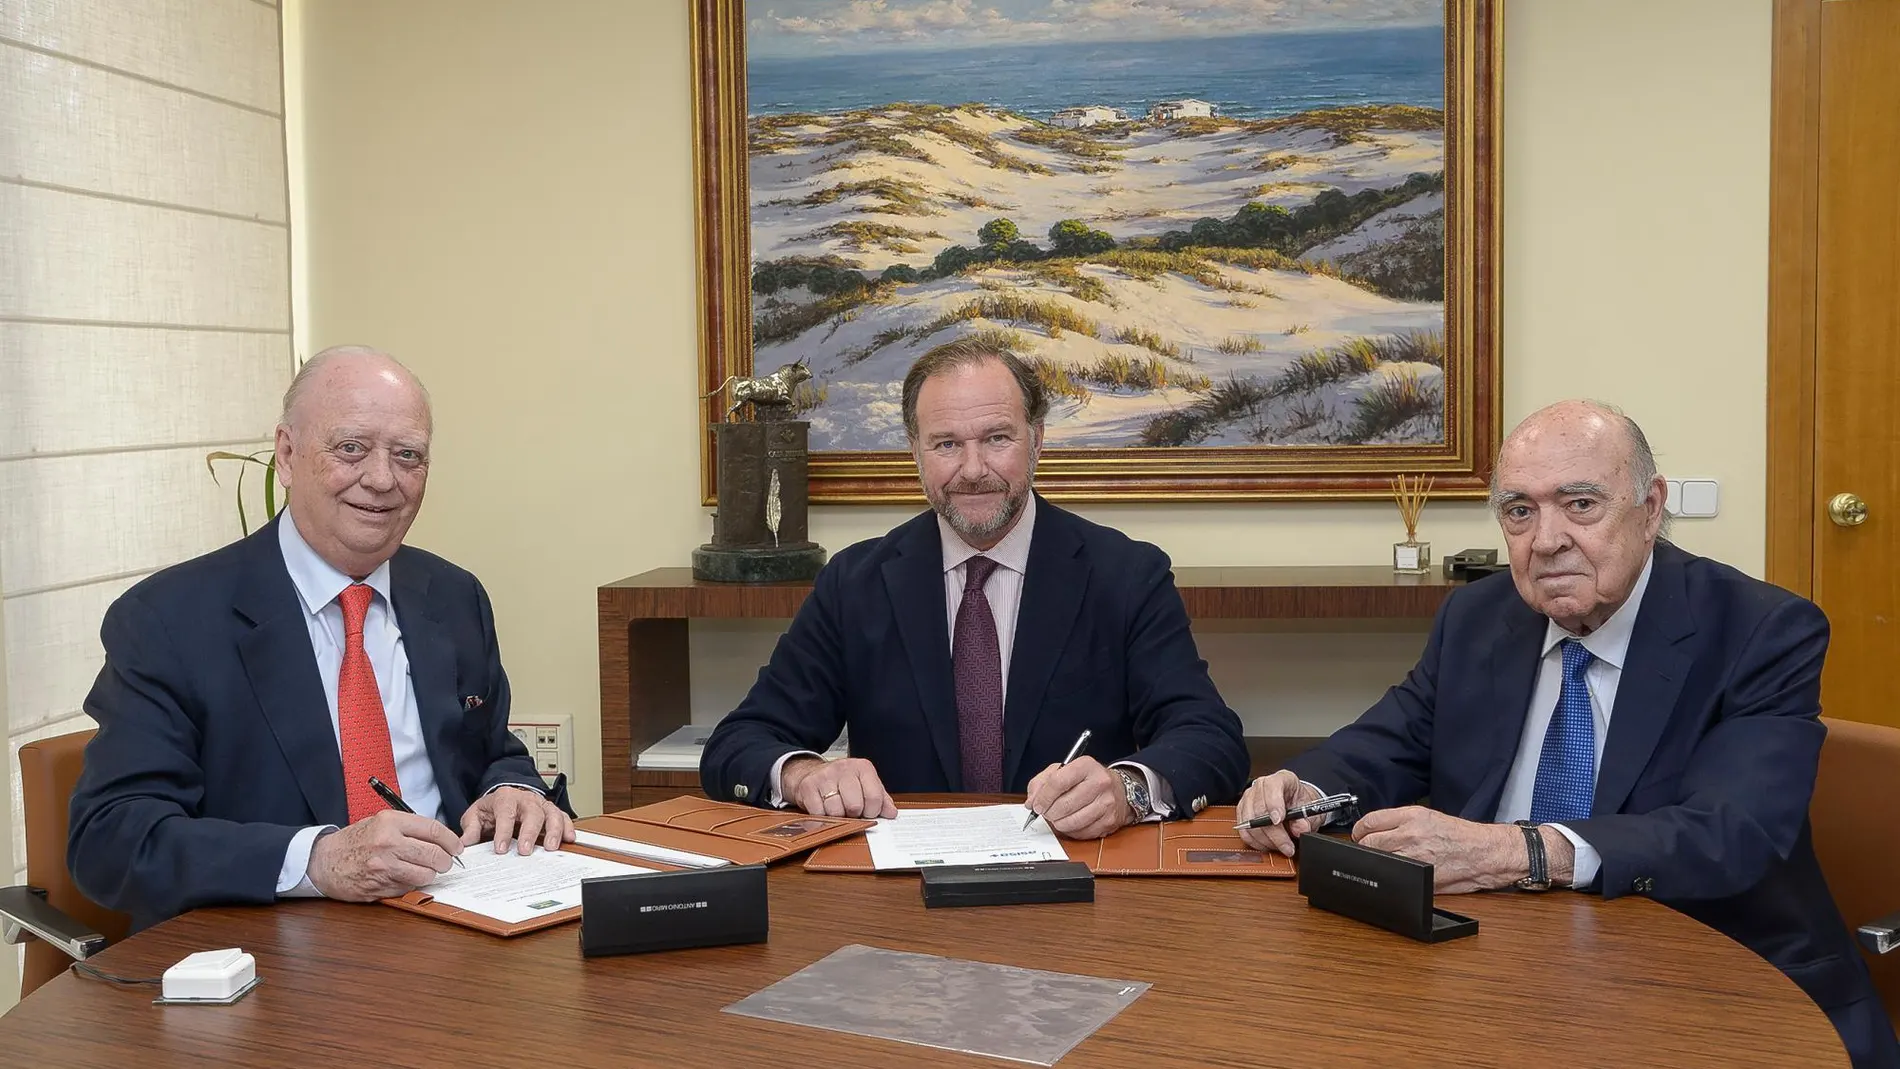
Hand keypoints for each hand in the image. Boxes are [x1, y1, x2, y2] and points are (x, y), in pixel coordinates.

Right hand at [307, 810, 463, 900]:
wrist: (323, 861)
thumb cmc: (353, 841)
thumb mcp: (379, 822)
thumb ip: (409, 827)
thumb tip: (441, 839)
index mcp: (390, 822)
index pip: (434, 830)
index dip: (451, 841)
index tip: (457, 847)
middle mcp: (388, 843)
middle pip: (434, 854)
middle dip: (446, 861)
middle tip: (445, 862)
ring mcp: (384, 867)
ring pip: (426, 875)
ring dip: (429, 875)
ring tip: (424, 870)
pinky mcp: (380, 886)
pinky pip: (409, 888)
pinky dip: (412, 885)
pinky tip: (403, 878)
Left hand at [459, 786, 574, 855]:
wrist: (505, 798)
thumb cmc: (492, 808)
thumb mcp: (476, 814)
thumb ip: (471, 828)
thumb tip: (464, 844)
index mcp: (505, 798)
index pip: (505, 812)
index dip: (503, 831)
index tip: (501, 848)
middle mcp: (525, 799)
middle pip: (532, 812)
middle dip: (529, 832)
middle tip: (525, 850)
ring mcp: (540, 805)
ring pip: (551, 813)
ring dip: (553, 830)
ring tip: (551, 847)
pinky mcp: (551, 812)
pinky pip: (563, 817)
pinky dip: (568, 827)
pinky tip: (569, 839)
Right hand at [781, 756, 896, 818]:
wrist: (812, 773)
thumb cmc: (843, 783)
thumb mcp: (865, 786)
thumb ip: (881, 800)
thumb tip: (892, 814)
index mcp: (863, 767)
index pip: (874, 797)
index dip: (872, 812)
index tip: (867, 813)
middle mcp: (844, 768)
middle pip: (855, 806)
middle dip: (853, 815)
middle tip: (850, 812)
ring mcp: (825, 776)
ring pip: (836, 811)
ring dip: (837, 817)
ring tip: (836, 810)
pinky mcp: (808, 786)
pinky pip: (818, 814)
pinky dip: (821, 819)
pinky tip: (823, 811)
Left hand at [1024, 757, 1130, 839]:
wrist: (1118, 790)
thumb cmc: (1086, 780)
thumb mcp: (1062, 771)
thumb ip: (1041, 783)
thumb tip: (1031, 803)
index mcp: (1086, 766)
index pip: (1058, 782)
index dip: (1043, 797)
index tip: (1036, 805)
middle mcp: (1099, 782)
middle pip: (1064, 805)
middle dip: (1049, 813)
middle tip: (1046, 813)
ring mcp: (1107, 803)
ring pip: (1072, 821)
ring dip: (1058, 823)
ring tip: (1057, 818)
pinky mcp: (1109, 820)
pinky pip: (1082, 832)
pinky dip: (1071, 830)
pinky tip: (1071, 822)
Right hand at [1235, 771, 1323, 855]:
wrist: (1295, 805)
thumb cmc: (1301, 804)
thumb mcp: (1311, 811)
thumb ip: (1306, 821)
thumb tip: (1299, 829)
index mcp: (1282, 779)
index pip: (1272, 787)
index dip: (1274, 805)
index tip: (1278, 821)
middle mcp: (1262, 785)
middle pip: (1259, 809)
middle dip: (1274, 833)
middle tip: (1287, 846)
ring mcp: (1249, 797)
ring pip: (1250, 822)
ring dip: (1265, 840)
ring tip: (1280, 847)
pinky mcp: (1243, 811)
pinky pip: (1244, 830)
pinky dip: (1256, 842)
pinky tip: (1268, 845)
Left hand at [1351, 806, 1522, 893]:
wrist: (1486, 852)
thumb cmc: (1461, 835)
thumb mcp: (1429, 816)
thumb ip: (1400, 822)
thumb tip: (1373, 830)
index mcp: (1412, 816)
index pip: (1369, 821)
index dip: (1360, 831)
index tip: (1360, 836)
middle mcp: (1411, 834)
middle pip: (1368, 843)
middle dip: (1365, 849)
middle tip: (1370, 852)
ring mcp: (1416, 857)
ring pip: (1377, 861)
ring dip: (1377, 864)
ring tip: (1385, 864)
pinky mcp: (1422, 877)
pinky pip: (1396, 878)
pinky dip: (1393, 878)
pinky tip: (1399, 875)